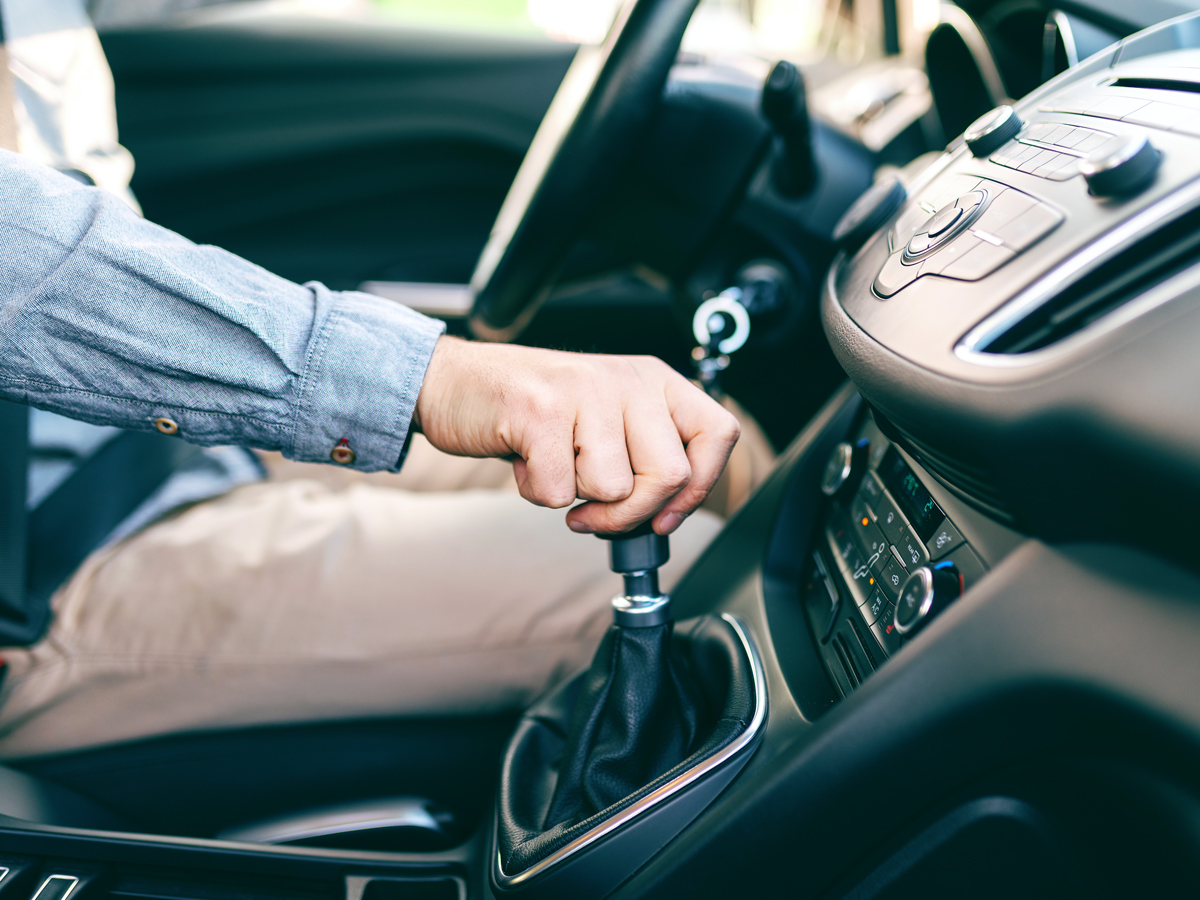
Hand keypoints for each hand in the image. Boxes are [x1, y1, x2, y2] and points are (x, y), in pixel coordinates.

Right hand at [412, 336, 739, 534]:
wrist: (454, 382)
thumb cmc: (532, 410)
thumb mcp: (606, 417)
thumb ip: (644, 452)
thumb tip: (671, 512)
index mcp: (653, 380)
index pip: (719, 434)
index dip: (699, 488)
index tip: (665, 514)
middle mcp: (627, 380)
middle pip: (670, 476)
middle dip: (631, 513)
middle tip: (596, 511)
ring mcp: (585, 392)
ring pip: (615, 488)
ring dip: (580, 500)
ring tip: (554, 469)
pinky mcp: (541, 411)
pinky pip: (561, 492)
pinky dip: (539, 494)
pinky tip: (527, 464)